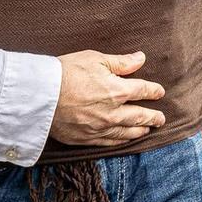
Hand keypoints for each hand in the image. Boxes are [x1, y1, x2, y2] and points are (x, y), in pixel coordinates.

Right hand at [49, 50, 165, 147]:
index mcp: (117, 91)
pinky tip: (125, 140)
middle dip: (153, 116)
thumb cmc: (65, 72)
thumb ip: (120, 62)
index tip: (159, 92)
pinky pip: (109, 142)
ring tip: (148, 130)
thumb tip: (141, 58)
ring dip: (140, 131)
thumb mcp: (95, 59)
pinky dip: (121, 141)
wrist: (40, 96)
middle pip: (139, 116)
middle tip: (161, 119)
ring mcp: (100, 128)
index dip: (153, 91)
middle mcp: (112, 113)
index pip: (142, 90)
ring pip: (126, 132)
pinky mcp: (86, 138)